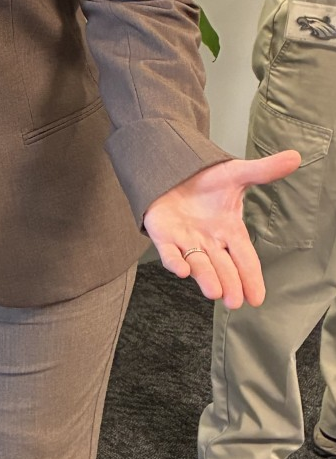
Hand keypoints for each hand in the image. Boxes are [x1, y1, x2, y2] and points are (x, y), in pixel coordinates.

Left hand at [143, 150, 300, 307]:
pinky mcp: (163, 236)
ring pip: (199, 264)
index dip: (251, 277)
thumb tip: (295, 157)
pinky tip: (182, 271)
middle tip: (235, 301)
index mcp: (229, 231)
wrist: (172, 170)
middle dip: (230, 284)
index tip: (257, 298)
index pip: (245, 257)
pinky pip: (169, 253)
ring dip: (206, 278)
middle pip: (223, 267)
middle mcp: (209, 241)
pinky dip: (175, 262)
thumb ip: (264, 170)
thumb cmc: (205, 179)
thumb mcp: (236, 173)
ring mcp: (186, 241)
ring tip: (215, 293)